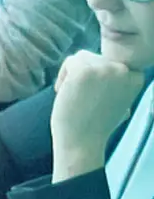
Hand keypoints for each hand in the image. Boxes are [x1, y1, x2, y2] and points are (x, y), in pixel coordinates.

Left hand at [51, 50, 147, 181]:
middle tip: (81, 98)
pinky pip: (69, 62)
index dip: (98, 76)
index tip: (93, 94)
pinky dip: (62, 77)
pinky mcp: (84, 70)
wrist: (83, 141)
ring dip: (72, 75)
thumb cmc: (98, 124)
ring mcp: (104, 68)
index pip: (111, 62)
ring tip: (74, 97)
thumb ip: (120, 84)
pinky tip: (65, 94)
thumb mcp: (122, 101)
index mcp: (135, 76)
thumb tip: (118, 69)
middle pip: (95, 57)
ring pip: (81, 58)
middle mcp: (124, 70)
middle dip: (84, 76)